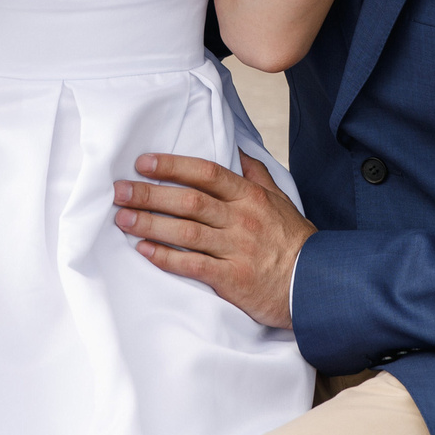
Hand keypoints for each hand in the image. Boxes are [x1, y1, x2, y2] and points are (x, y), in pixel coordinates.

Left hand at [115, 151, 313, 328]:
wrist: (315, 284)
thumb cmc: (294, 241)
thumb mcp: (280, 200)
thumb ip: (255, 175)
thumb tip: (237, 149)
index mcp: (250, 197)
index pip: (206, 173)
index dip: (173, 166)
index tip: (143, 163)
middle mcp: (241, 220)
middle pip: (189, 201)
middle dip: (150, 194)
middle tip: (120, 191)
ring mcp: (237, 249)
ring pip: (186, 232)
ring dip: (151, 224)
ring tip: (123, 219)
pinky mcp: (233, 279)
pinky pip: (193, 265)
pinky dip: (166, 258)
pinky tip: (144, 251)